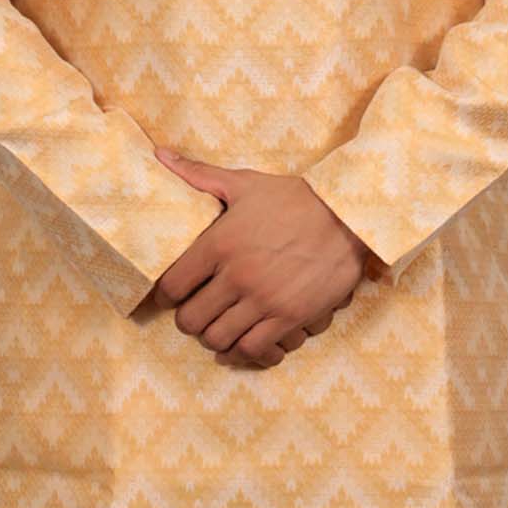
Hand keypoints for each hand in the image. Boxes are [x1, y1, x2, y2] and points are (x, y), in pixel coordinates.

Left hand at [149, 147, 371, 366]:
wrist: (347, 215)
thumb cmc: (294, 197)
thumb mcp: (245, 182)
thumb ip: (199, 174)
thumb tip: (161, 154)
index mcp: (219, 242)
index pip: (173, 285)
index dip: (166, 295)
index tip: (173, 295)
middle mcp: (237, 276)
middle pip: (191, 320)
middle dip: (188, 320)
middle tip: (196, 313)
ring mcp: (264, 300)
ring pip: (219, 340)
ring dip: (214, 338)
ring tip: (219, 328)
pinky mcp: (290, 317)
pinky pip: (255, 350)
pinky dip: (244, 352)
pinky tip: (244, 343)